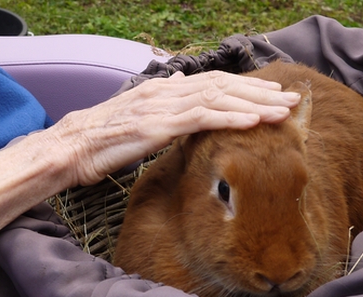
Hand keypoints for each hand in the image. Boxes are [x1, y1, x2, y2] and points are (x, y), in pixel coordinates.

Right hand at [45, 70, 301, 185]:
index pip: (211, 83)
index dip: (244, 88)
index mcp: (161, 90)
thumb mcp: (134, 118)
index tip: (271, 94)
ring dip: (255, 105)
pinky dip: (232, 119)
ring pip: (218, 99)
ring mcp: (162, 107)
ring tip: (284, 111)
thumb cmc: (99, 141)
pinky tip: (255, 123)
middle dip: (259, 92)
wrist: (71, 148)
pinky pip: (203, 119)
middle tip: (291, 99)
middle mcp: (165, 92)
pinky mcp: (158, 125)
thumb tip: (176, 91)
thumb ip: (159, 105)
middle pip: (222, 86)